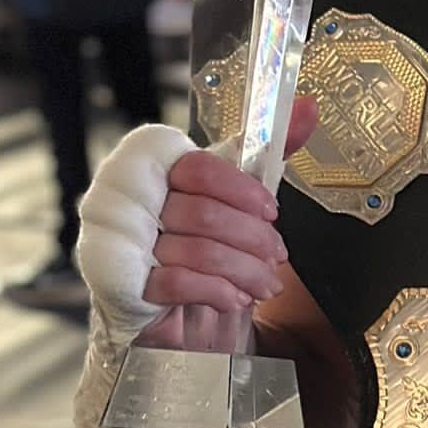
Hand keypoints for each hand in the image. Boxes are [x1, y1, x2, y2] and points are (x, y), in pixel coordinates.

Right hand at [75, 97, 317, 340]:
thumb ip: (268, 153)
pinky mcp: (121, 285)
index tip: (271, 211)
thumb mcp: (242, 200)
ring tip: (263, 284)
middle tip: (276, 256)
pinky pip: (179, 283)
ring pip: (199, 250)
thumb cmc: (209, 253)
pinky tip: (234, 298)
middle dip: (253, 239)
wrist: (185, 319)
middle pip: (204, 212)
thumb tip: (306, 108)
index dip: (241, 190)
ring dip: (245, 271)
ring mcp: (120, 241)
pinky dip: (218, 291)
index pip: (199, 166)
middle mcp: (129, 198)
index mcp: (154, 167)